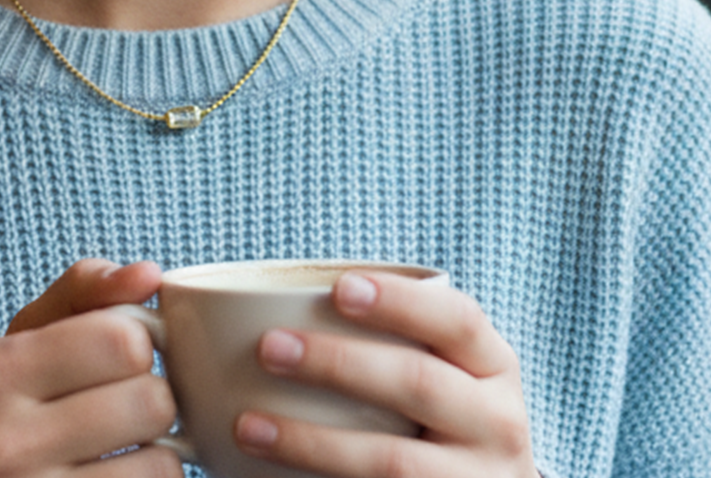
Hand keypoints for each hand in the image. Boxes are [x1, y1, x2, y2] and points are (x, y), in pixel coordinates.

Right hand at [0, 259, 180, 477]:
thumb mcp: (29, 334)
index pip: (123, 339)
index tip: (117, 357)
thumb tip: (148, 275)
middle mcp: (4, 442)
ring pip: (163, 460)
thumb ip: (88, 288)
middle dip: (152, 398)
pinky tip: (113, 476)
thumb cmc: (10, 402)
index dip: (137, 343)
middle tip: (119, 407)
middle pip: (151, 400)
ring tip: (117, 449)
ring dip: (157, 451)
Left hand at [234, 270, 539, 477]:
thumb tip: (280, 308)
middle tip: (269, 347)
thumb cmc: (445, 417)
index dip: (400, 301)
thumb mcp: (448, 374)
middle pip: (418, 383)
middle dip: (338, 363)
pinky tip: (273, 477)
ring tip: (248, 425)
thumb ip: (397, 341)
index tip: (339, 288)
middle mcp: (498, 424)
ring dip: (311, 441)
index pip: (457, 321)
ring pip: (392, 461)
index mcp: (493, 366)